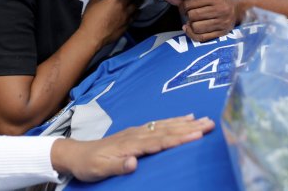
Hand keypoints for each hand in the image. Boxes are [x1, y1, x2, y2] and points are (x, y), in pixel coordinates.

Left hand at [51, 114, 214, 181]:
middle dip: (189, 127)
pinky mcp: (138, 132)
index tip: (197, 135)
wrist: (77, 155)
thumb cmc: (90, 165)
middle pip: (167, 129)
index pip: (160, 141)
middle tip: (210, 123)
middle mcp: (137, 134)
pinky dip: (175, 120)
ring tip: (204, 119)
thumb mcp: (100, 169)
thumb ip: (118, 166)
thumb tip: (134, 162)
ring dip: (186, 122)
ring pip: (166, 125)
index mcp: (131, 144)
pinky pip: (161, 124)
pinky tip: (185, 118)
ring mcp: (138, 131)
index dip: (179, 138)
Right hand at [81, 0, 140, 47]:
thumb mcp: (92, 3)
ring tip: (141, 0)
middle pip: (134, 0)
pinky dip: (136, 13)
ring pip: (136, 9)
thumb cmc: (91, 19)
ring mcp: (126, 18)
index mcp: (115, 0)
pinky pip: (134, 18)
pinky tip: (137, 12)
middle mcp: (123, 8)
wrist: (92, 36)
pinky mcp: (126, 26)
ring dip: (139, 4)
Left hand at [181, 0, 239, 41]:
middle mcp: (220, 10)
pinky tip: (190, 29)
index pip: (190, 3)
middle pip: (193, 15)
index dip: (183, 6)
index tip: (183, 6)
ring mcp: (221, 23)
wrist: (239, 9)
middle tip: (188, 13)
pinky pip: (202, 38)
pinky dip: (192, 34)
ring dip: (190, 25)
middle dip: (187, 15)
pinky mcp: (222, 33)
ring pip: (196, 27)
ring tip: (191, 21)